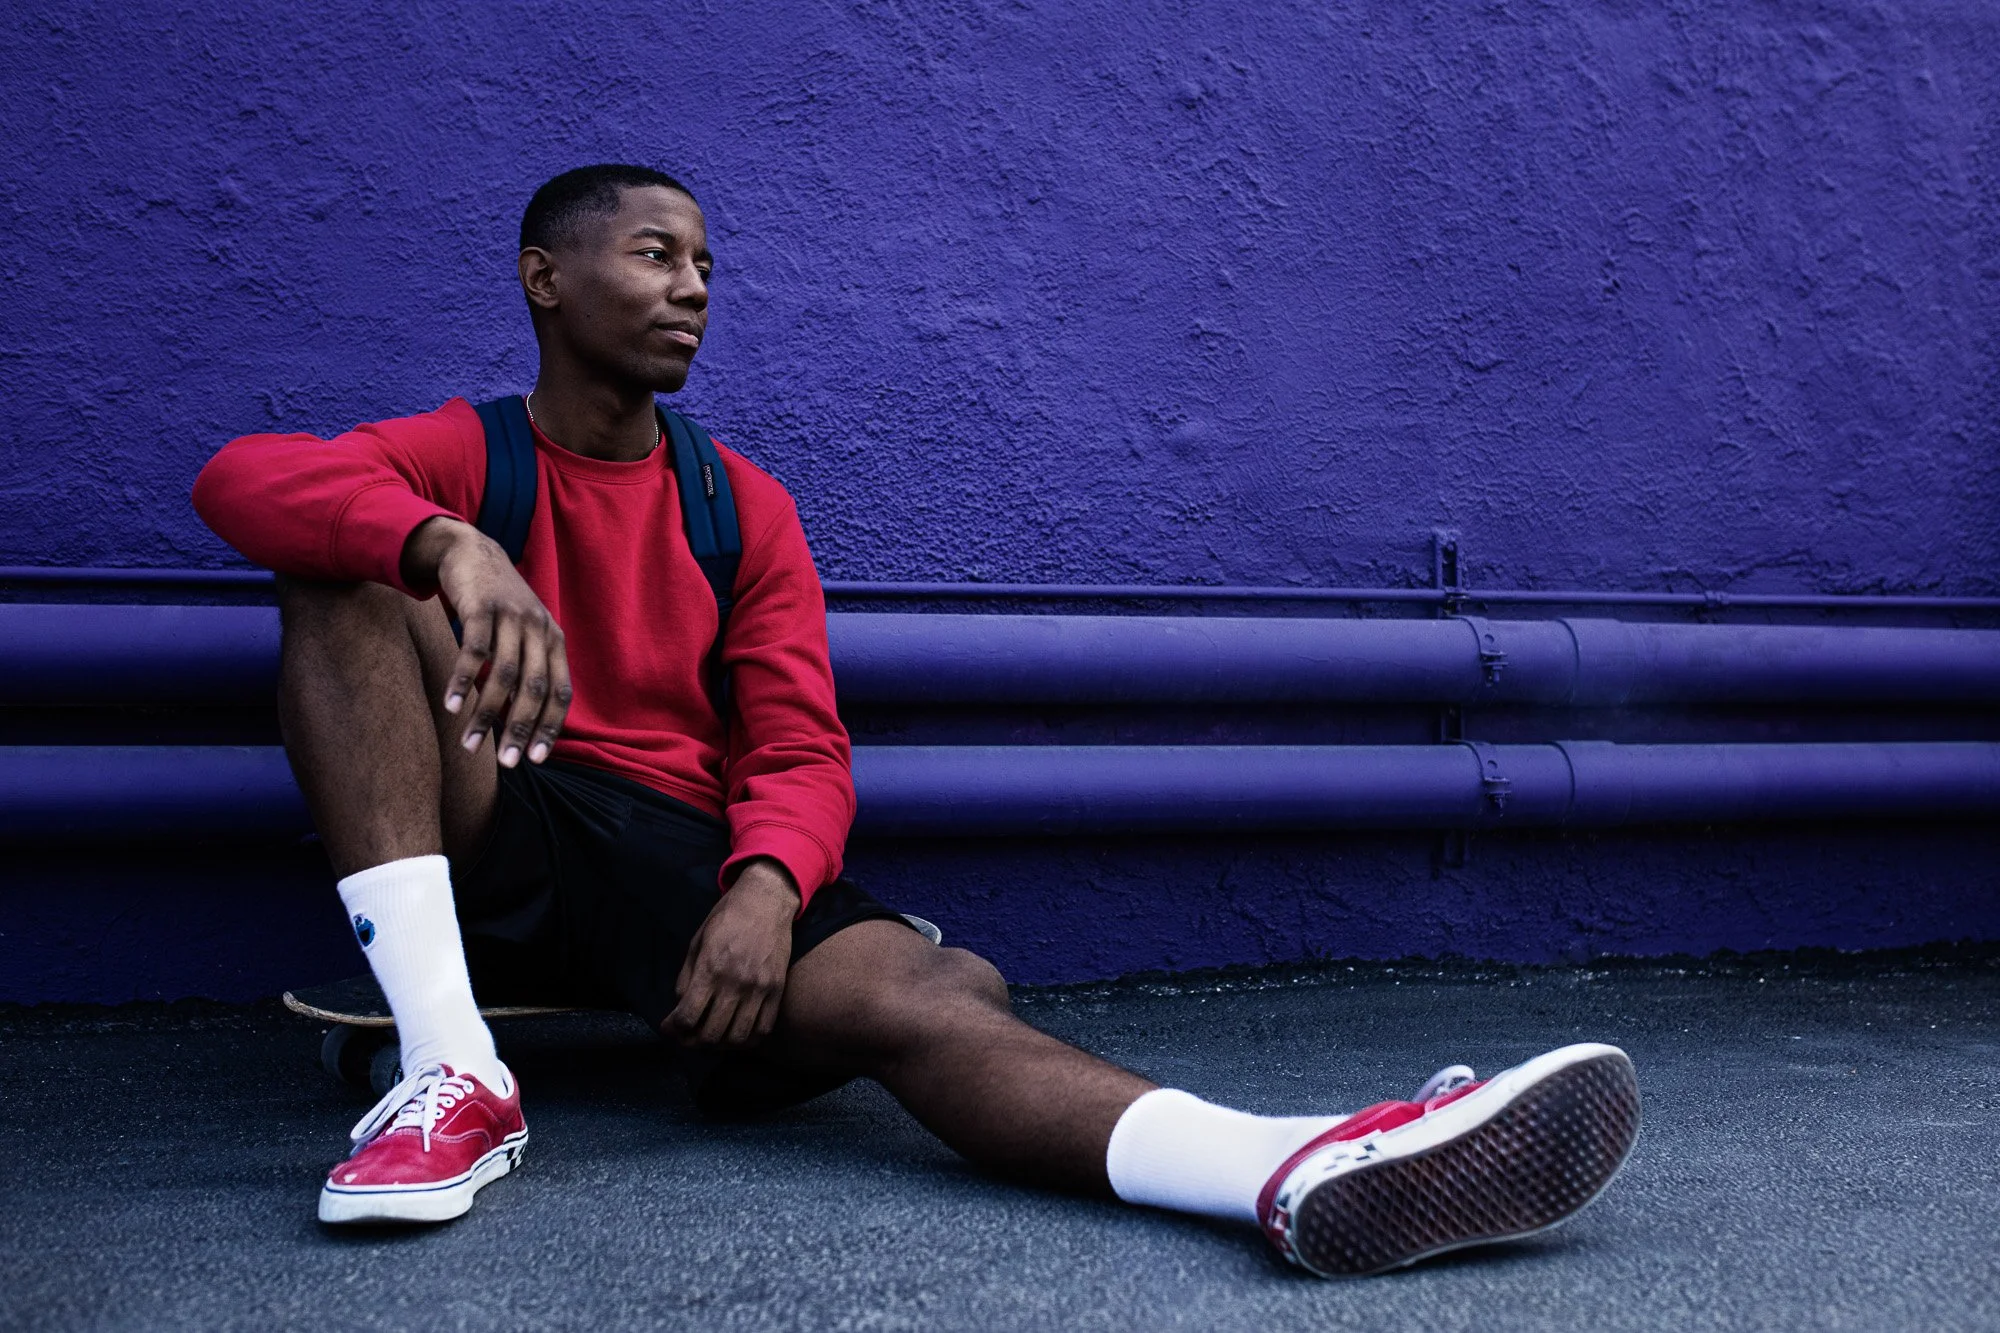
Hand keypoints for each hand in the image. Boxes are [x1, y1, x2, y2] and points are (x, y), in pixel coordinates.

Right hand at [401, 516, 572, 766]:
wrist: (471, 551)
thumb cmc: (498, 605)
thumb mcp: (524, 633)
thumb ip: (529, 669)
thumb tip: (524, 723)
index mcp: (554, 640)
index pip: (560, 692)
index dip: (550, 727)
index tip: (536, 759)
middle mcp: (538, 629)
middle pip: (534, 689)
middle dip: (520, 730)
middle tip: (507, 764)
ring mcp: (511, 617)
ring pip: (504, 675)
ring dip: (486, 714)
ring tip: (469, 744)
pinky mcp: (481, 607)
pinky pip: (474, 651)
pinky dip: (463, 681)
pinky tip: (452, 706)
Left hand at [664, 859, 799, 1047]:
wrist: (766, 901)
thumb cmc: (726, 918)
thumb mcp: (697, 942)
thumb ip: (687, 977)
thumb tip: (680, 1007)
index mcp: (710, 968)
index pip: (687, 1016)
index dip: (673, 1030)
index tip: (669, 1028)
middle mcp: (735, 982)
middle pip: (711, 1033)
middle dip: (692, 1042)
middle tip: (687, 1037)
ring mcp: (759, 988)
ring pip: (738, 1037)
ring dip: (720, 1045)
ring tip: (712, 1038)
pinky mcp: (777, 989)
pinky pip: (764, 1028)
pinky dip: (748, 1040)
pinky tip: (736, 1034)